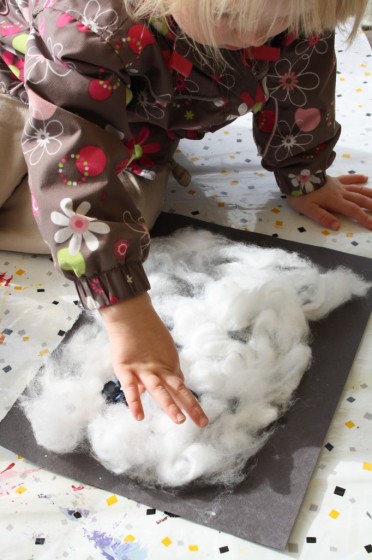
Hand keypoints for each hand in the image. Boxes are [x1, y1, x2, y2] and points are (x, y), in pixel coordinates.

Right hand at [100, 293, 208, 427]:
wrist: (131, 314)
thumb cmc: (144, 331)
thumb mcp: (156, 352)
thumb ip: (154, 370)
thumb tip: (144, 388)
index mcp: (167, 366)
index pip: (180, 387)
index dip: (189, 402)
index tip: (199, 417)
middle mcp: (159, 369)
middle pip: (177, 390)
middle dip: (190, 406)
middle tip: (203, 423)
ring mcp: (143, 370)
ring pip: (159, 389)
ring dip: (169, 404)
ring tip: (179, 420)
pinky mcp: (126, 368)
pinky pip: (130, 388)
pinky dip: (135, 402)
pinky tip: (139, 416)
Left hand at [287, 174, 371, 229]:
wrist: (296, 176)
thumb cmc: (300, 194)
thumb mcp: (308, 209)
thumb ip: (323, 217)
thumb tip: (337, 226)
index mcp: (335, 201)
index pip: (353, 211)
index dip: (364, 219)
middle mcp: (340, 192)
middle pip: (360, 200)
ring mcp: (338, 185)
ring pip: (358, 189)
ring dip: (369, 194)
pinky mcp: (333, 179)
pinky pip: (348, 178)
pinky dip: (357, 178)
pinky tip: (365, 178)